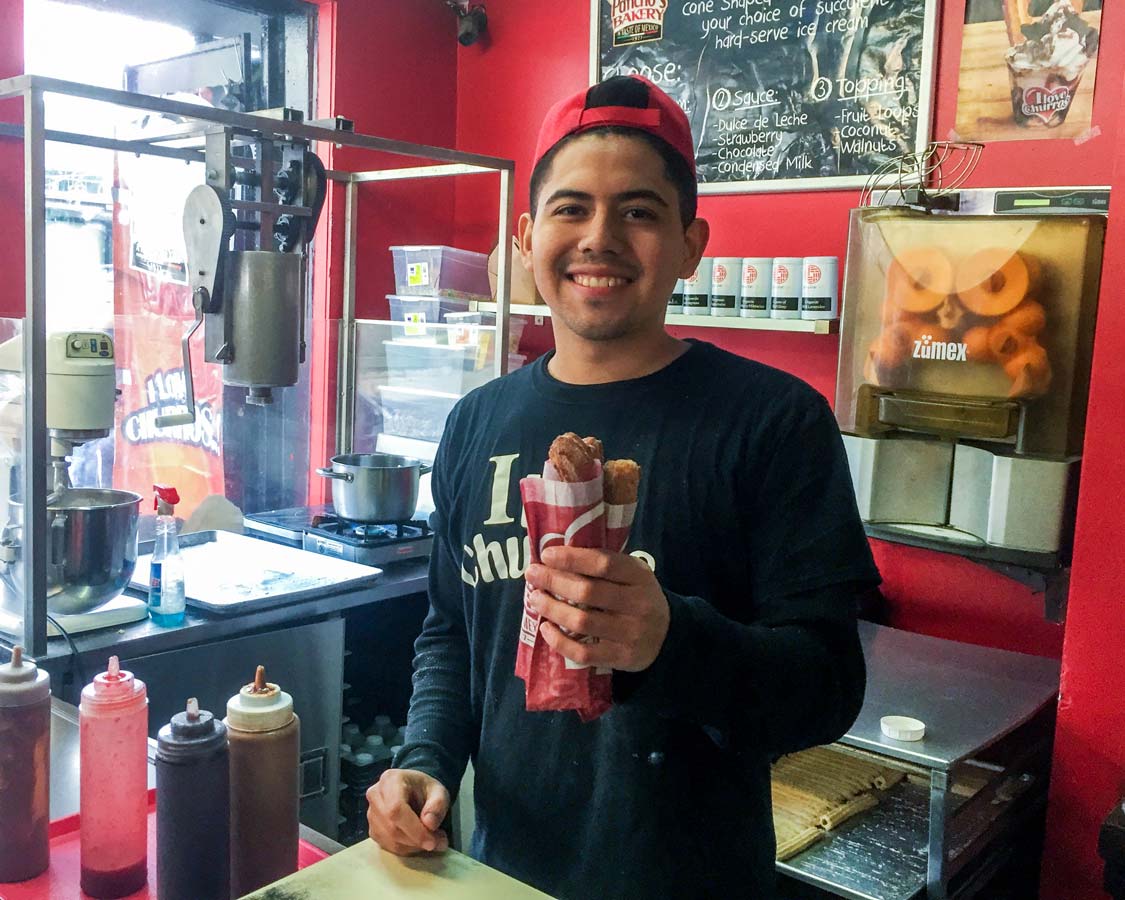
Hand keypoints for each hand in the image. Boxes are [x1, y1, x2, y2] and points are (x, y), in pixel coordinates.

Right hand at [366, 768, 449, 854]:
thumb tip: (429, 824)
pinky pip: (387, 846)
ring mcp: (371, 813)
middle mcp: (375, 795)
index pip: (396, 809)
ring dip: (413, 847)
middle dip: (417, 840)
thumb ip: (437, 805)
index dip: (414, 829)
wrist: (413, 789)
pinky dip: (406, 849)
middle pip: (392, 828)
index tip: (432, 842)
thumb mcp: (439, 791)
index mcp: (391, 780)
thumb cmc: (424, 789)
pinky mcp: (372, 829)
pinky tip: (418, 841)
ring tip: (433, 840)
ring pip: (390, 840)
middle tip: (439, 842)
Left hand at [525, 546, 669, 671]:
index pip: (603, 563)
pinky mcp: (621, 658)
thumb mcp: (633, 574)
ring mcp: (629, 633)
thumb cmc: (639, 597)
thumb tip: (557, 555)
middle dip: (554, 581)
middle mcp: (637, 604)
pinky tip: (546, 629)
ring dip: (552, 609)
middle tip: (532, 575)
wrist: (669, 637)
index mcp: (639, 576)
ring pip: (582, 621)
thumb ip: (605, 563)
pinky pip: (583, 653)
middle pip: (587, 591)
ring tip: (535, 599)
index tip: (546, 555)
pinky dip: (559, 641)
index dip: (572, 558)